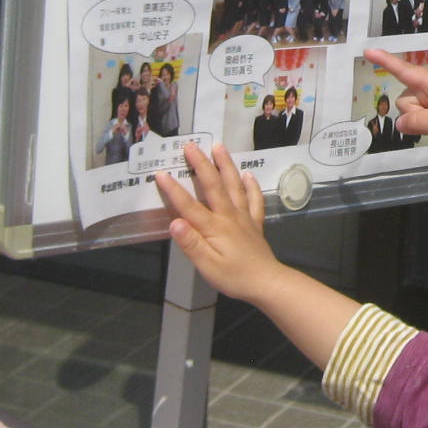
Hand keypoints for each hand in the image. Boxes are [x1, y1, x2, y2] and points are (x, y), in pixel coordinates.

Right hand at [155, 143, 282, 301]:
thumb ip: (191, 243)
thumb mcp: (207, 265)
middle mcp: (228, 216)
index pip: (188, 205)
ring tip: (219, 147)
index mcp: (213, 227)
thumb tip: (174, 222)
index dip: (173, 190)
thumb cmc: (233, 277)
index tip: (160, 173)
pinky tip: (248, 174)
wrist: (267, 282)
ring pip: (234, 185)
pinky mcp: (255, 223)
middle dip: (200, 164)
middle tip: (190, 145)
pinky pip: (253, 199)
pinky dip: (250, 185)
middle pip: (213, 185)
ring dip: (225, 165)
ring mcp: (243, 217)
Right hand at [362, 48, 427, 173]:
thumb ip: (418, 121)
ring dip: (420, 121)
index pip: (403, 69)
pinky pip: (415, 118)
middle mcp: (427, 87)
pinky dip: (423, 125)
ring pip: (408, 111)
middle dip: (413, 114)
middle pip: (403, 99)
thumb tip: (399, 123)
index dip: (384, 60)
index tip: (367, 51)